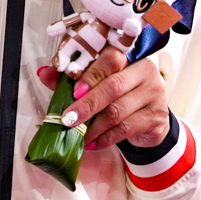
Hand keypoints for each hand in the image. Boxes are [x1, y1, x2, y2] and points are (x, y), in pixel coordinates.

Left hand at [34, 49, 168, 151]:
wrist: (148, 121)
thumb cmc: (120, 97)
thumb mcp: (97, 84)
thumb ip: (72, 78)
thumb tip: (43, 72)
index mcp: (130, 56)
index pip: (112, 58)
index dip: (91, 73)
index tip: (74, 90)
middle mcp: (146, 71)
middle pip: (114, 86)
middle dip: (87, 104)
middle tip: (68, 119)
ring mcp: (154, 94)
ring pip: (118, 111)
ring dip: (93, 126)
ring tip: (77, 135)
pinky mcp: (156, 118)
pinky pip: (125, 129)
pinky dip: (105, 138)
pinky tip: (92, 143)